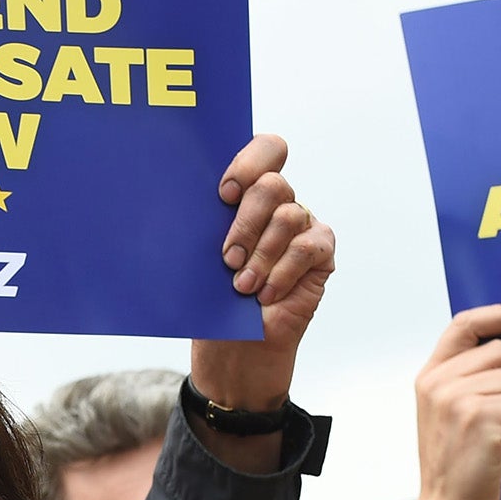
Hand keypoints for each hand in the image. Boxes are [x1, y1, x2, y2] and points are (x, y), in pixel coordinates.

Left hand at [192, 136, 336, 418]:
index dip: (248, 163)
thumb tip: (180, 206)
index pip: (265, 150)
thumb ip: (203, 227)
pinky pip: (307, 247)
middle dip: (245, 222)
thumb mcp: (198, 260)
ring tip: (242, 286)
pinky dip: (283, 272)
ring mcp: (301, 225)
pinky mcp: (320, 252)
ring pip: (288, 216)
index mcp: (246, 192)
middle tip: (227, 258)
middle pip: (273, 184)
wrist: (234, 349)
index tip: (223, 194)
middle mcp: (278, 202)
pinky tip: (267, 294)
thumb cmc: (212, 299)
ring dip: (261, 255)